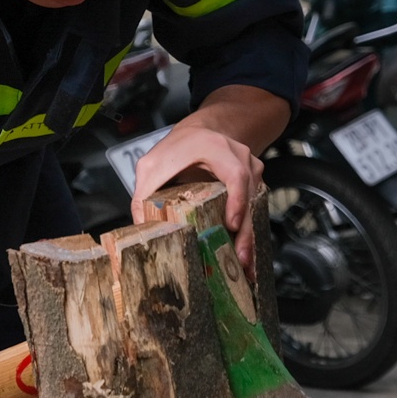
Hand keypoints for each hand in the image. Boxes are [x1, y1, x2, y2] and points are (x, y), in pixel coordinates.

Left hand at [130, 118, 264, 262]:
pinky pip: (254, 208)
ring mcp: (251, 169)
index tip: (233, 224)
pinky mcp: (253, 183)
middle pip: (249, 196)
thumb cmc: (177, 148)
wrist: (200, 133)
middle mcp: (239, 157)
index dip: (237, 199)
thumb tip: (141, 229)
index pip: (235, 174)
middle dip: (246, 230)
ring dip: (250, 236)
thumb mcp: (153, 165)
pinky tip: (245, 254)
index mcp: (215, 148)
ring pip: (255, 205)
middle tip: (240, 257)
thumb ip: (143, 194)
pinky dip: (250, 231)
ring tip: (244, 263)